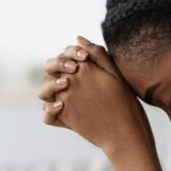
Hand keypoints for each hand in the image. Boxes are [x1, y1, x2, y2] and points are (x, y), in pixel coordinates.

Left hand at [39, 36, 154, 154]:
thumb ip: (97, 53)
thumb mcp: (115, 73)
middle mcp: (72, 80)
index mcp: (86, 67)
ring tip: (65, 93)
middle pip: (53, 67)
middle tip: (70, 78)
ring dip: (51, 88)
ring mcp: (66, 97)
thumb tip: (78, 38)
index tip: (82, 64)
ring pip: (46, 87)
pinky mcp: (64, 116)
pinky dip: (50, 110)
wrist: (124, 133)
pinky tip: (62, 109)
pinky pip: (47, 111)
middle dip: (58, 69)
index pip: (68, 53)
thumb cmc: (124, 103)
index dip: (71, 57)